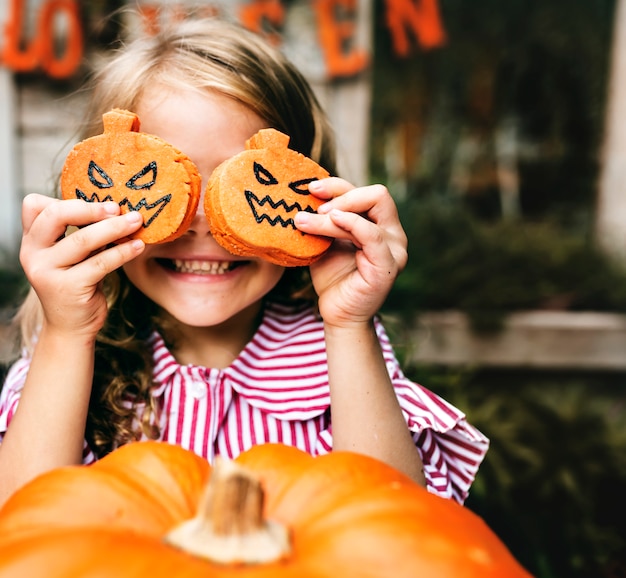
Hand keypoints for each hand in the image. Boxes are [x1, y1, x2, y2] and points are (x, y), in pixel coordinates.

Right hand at [19, 194, 144, 337]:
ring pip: (82, 240)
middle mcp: (32, 254)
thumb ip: (80, 233)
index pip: (34, 205)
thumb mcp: (72, 256)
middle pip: (56, 215)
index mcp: (31, 241)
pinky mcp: (69, 288)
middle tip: (118, 208)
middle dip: (91, 208)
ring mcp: (47, 272)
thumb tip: (116, 208)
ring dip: (114, 228)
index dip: (65, 199)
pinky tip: (138, 246)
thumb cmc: (77, 284)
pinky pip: (101, 263)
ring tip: (136, 222)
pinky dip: (123, 252)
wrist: (71, 326)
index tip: (97, 203)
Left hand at [294, 178, 407, 326]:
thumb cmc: (332, 277)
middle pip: (377, 194)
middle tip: (313, 204)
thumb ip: (325, 218)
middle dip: (342, 193)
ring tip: (305, 221)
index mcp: (381, 225)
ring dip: (333, 213)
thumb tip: (307, 192)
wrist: (337, 314)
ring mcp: (395, 249)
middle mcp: (394, 234)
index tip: (311, 189)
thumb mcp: (326, 240)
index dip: (338, 186)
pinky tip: (332, 220)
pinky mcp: (388, 265)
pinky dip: (352, 223)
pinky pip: (373, 236)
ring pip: (368, 212)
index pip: (366, 192)